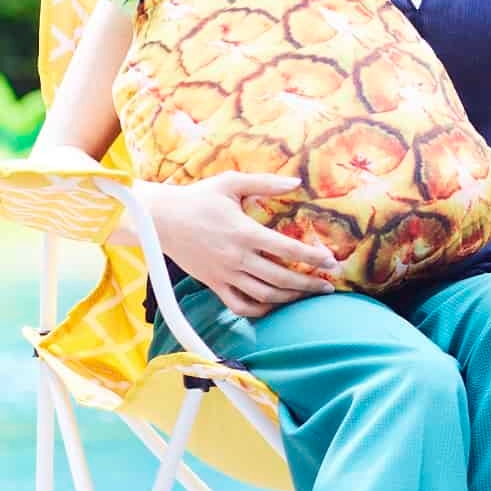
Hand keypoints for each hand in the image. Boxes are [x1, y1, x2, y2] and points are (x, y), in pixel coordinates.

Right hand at [140, 173, 339, 320]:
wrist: (159, 220)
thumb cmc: (199, 198)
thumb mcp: (231, 182)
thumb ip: (265, 183)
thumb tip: (297, 181)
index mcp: (245, 232)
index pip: (287, 249)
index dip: (312, 257)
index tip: (331, 261)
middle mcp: (237, 258)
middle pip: (281, 278)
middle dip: (309, 284)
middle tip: (329, 285)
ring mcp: (224, 275)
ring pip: (264, 295)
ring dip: (290, 298)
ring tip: (309, 295)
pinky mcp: (213, 284)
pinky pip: (239, 305)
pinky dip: (260, 310)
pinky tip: (275, 305)